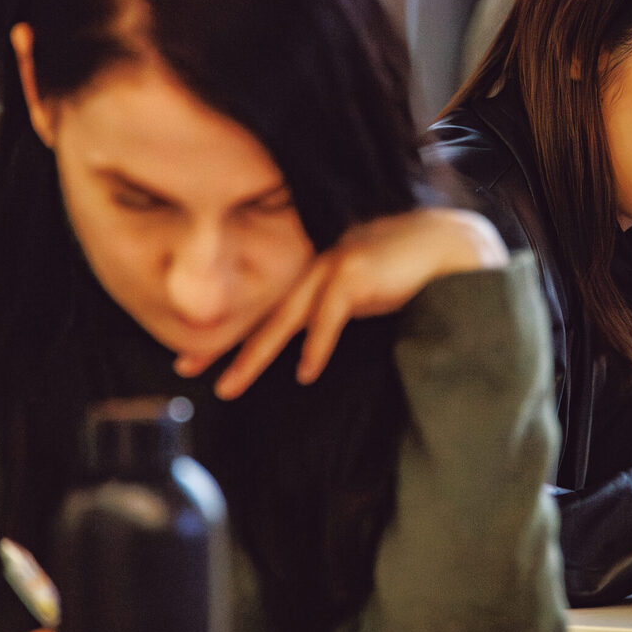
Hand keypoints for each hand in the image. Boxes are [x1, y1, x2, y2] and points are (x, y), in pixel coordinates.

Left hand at [174, 207, 508, 398]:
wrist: (447, 247)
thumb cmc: (405, 271)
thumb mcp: (357, 290)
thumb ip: (329, 306)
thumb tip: (306, 338)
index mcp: (309, 267)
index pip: (262, 303)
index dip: (228, 329)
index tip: (193, 354)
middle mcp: (313, 263)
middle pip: (261, 310)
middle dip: (222, 341)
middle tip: (185, 367)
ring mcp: (333, 265)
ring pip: (285, 317)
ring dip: (255, 354)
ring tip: (229, 385)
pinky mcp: (357, 274)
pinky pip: (330, 317)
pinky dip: (317, 346)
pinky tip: (304, 373)